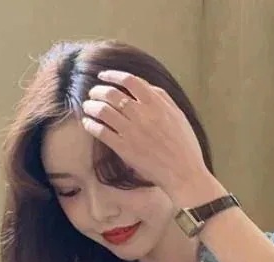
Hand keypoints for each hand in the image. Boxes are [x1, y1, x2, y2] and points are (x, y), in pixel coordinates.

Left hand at [81, 70, 209, 200]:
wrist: (184, 174)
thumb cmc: (185, 146)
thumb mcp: (178, 116)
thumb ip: (162, 98)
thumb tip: (144, 86)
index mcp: (156, 104)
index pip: (129, 80)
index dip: (112, 75)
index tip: (104, 76)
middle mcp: (142, 114)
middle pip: (111, 93)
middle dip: (98, 90)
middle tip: (93, 93)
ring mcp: (132, 132)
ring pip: (103, 111)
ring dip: (91, 106)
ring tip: (88, 107)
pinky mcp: (125, 149)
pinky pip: (101, 132)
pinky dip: (91, 125)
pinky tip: (88, 124)